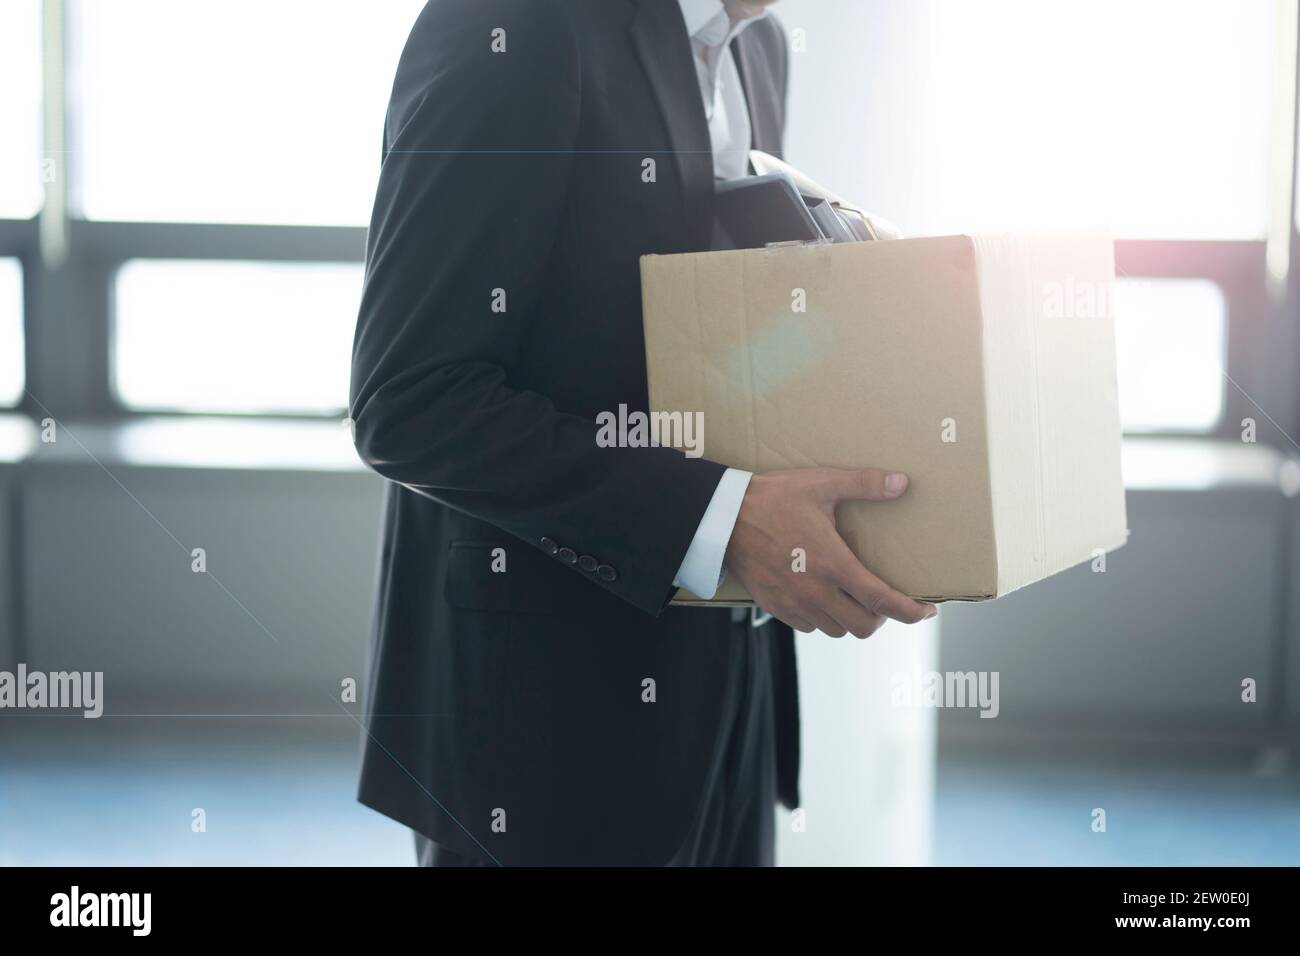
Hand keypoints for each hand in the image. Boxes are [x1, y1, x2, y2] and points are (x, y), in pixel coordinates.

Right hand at [725, 468, 937, 637]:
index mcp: (834, 564)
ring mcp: (794, 603)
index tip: (926, 611)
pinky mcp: (775, 607)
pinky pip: (809, 627)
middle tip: (882, 599)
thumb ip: (864, 485)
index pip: (882, 601)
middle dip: (880, 617)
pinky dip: (823, 618)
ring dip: (851, 619)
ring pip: (836, 630)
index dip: (910, 612)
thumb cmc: (774, 498)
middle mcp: (817, 591)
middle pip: (863, 626)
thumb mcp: (822, 484)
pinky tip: (822, 598)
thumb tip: (901, 483)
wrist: (723, 518)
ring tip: (852, 599)